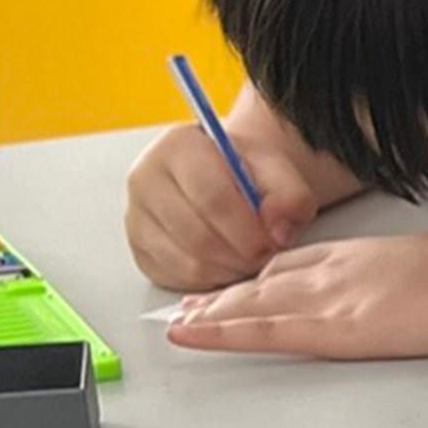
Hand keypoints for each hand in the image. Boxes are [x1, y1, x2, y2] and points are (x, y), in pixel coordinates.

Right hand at [123, 118, 318, 292]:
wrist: (231, 175)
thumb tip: (279, 231)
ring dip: (229, 270)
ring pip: (187, 262)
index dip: (248, 230)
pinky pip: (178, 278)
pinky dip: (211, 279)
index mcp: (179, 148)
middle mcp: (147, 180)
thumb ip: (290, 195)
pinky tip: (229, 263)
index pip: (211, 198)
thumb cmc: (249, 170)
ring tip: (251, 257)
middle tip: (266, 255)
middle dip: (241, 254)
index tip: (273, 242)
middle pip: (197, 236)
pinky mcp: (140, 249)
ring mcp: (137, 216)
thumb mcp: (279, 170)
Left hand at [165, 231, 427, 360]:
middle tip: (188, 310)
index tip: (236, 286)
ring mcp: (329, 296)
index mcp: (360, 256)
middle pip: (265, 282)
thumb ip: (404, 279)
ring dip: (212, 312)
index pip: (294, 263)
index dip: (258, 276)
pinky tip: (194, 332)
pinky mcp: (333, 327)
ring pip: (253, 302)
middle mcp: (334, 270)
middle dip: (224, 296)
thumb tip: (405, 294)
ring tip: (179, 323)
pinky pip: (263, 328)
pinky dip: (222, 329)